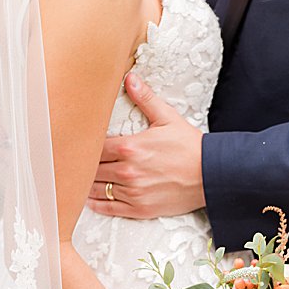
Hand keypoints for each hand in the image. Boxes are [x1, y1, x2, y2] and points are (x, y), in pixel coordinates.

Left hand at [90, 72, 205, 218]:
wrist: (212, 174)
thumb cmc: (190, 146)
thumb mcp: (168, 118)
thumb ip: (145, 99)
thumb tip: (130, 78)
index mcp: (130, 147)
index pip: (94, 148)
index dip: (86, 146)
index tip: (82, 144)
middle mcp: (127, 171)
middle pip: (92, 169)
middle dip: (85, 165)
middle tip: (76, 162)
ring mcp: (133, 192)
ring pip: (97, 189)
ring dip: (87, 184)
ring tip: (80, 179)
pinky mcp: (139, 209)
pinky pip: (108, 208)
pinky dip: (96, 204)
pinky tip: (89, 199)